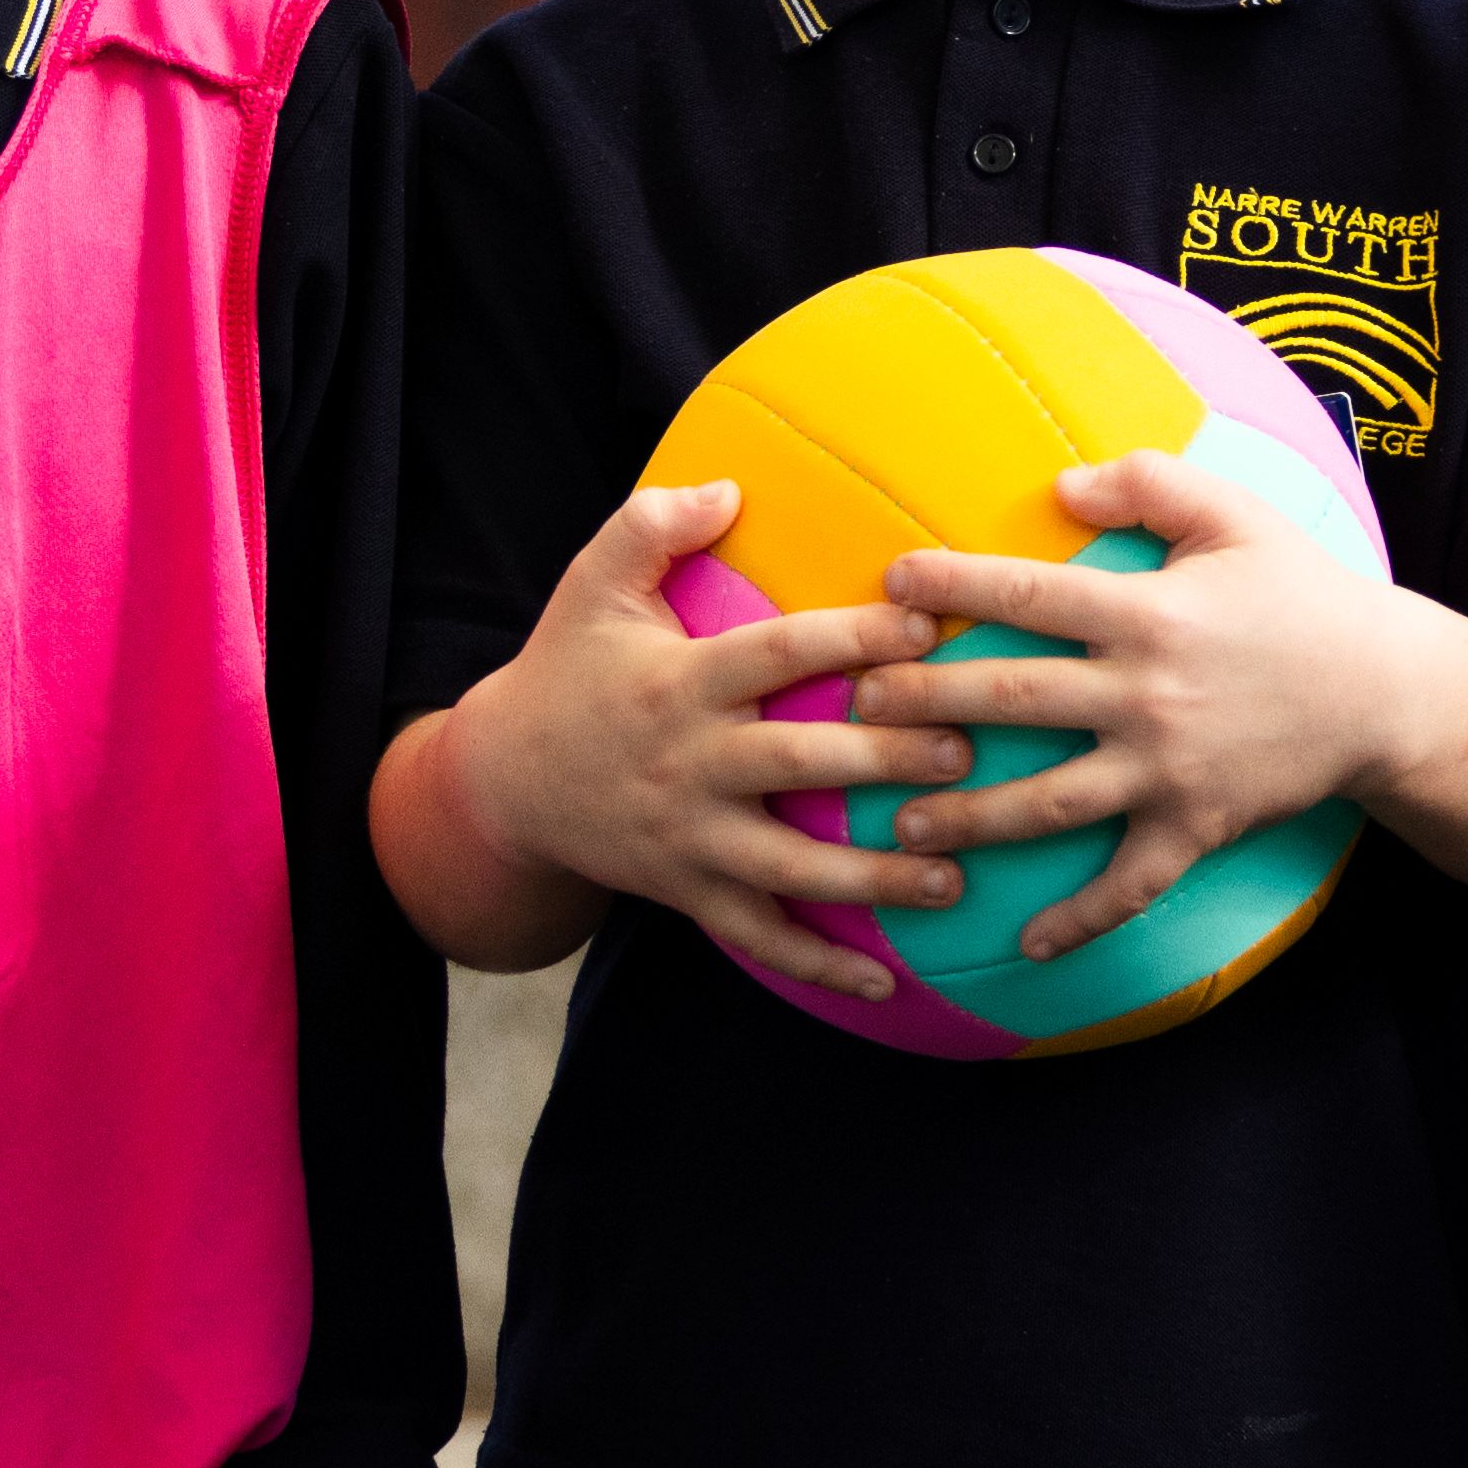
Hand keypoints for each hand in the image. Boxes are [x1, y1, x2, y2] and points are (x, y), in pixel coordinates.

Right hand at [426, 481, 959, 997]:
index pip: (778, 652)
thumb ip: (651, 525)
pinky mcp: (686, 891)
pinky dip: (818, 965)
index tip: (926, 623)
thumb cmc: (567, 670)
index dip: (852, 636)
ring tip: (953, 873)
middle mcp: (690, 763)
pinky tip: (885, 980)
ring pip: (791, 865)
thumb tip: (727, 487)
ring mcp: (689, 838)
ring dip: (874, 876)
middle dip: (887, 761)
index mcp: (680, 682)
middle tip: (968, 751)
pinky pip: (757, 936)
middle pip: (800, 763)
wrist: (499, 782)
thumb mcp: (591, 585)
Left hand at [866, 448, 1459, 957]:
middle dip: (925, 701)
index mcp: (1150, 611)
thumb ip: (1151, 485)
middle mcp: (1147, 693)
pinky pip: (1129, 884)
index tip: (892, 579)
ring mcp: (1169, 769)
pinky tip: (1023, 945)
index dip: (957, 583)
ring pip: (1048, 801)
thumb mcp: (1239, 518)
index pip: (1031, 594)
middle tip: (857, 707)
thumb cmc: (1307, 596)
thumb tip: (1059, 484)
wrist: (1391, 694)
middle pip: (1014, 699)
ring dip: (969, 816)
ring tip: (900, 826)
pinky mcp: (1196, 827)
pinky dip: (1078, 920)